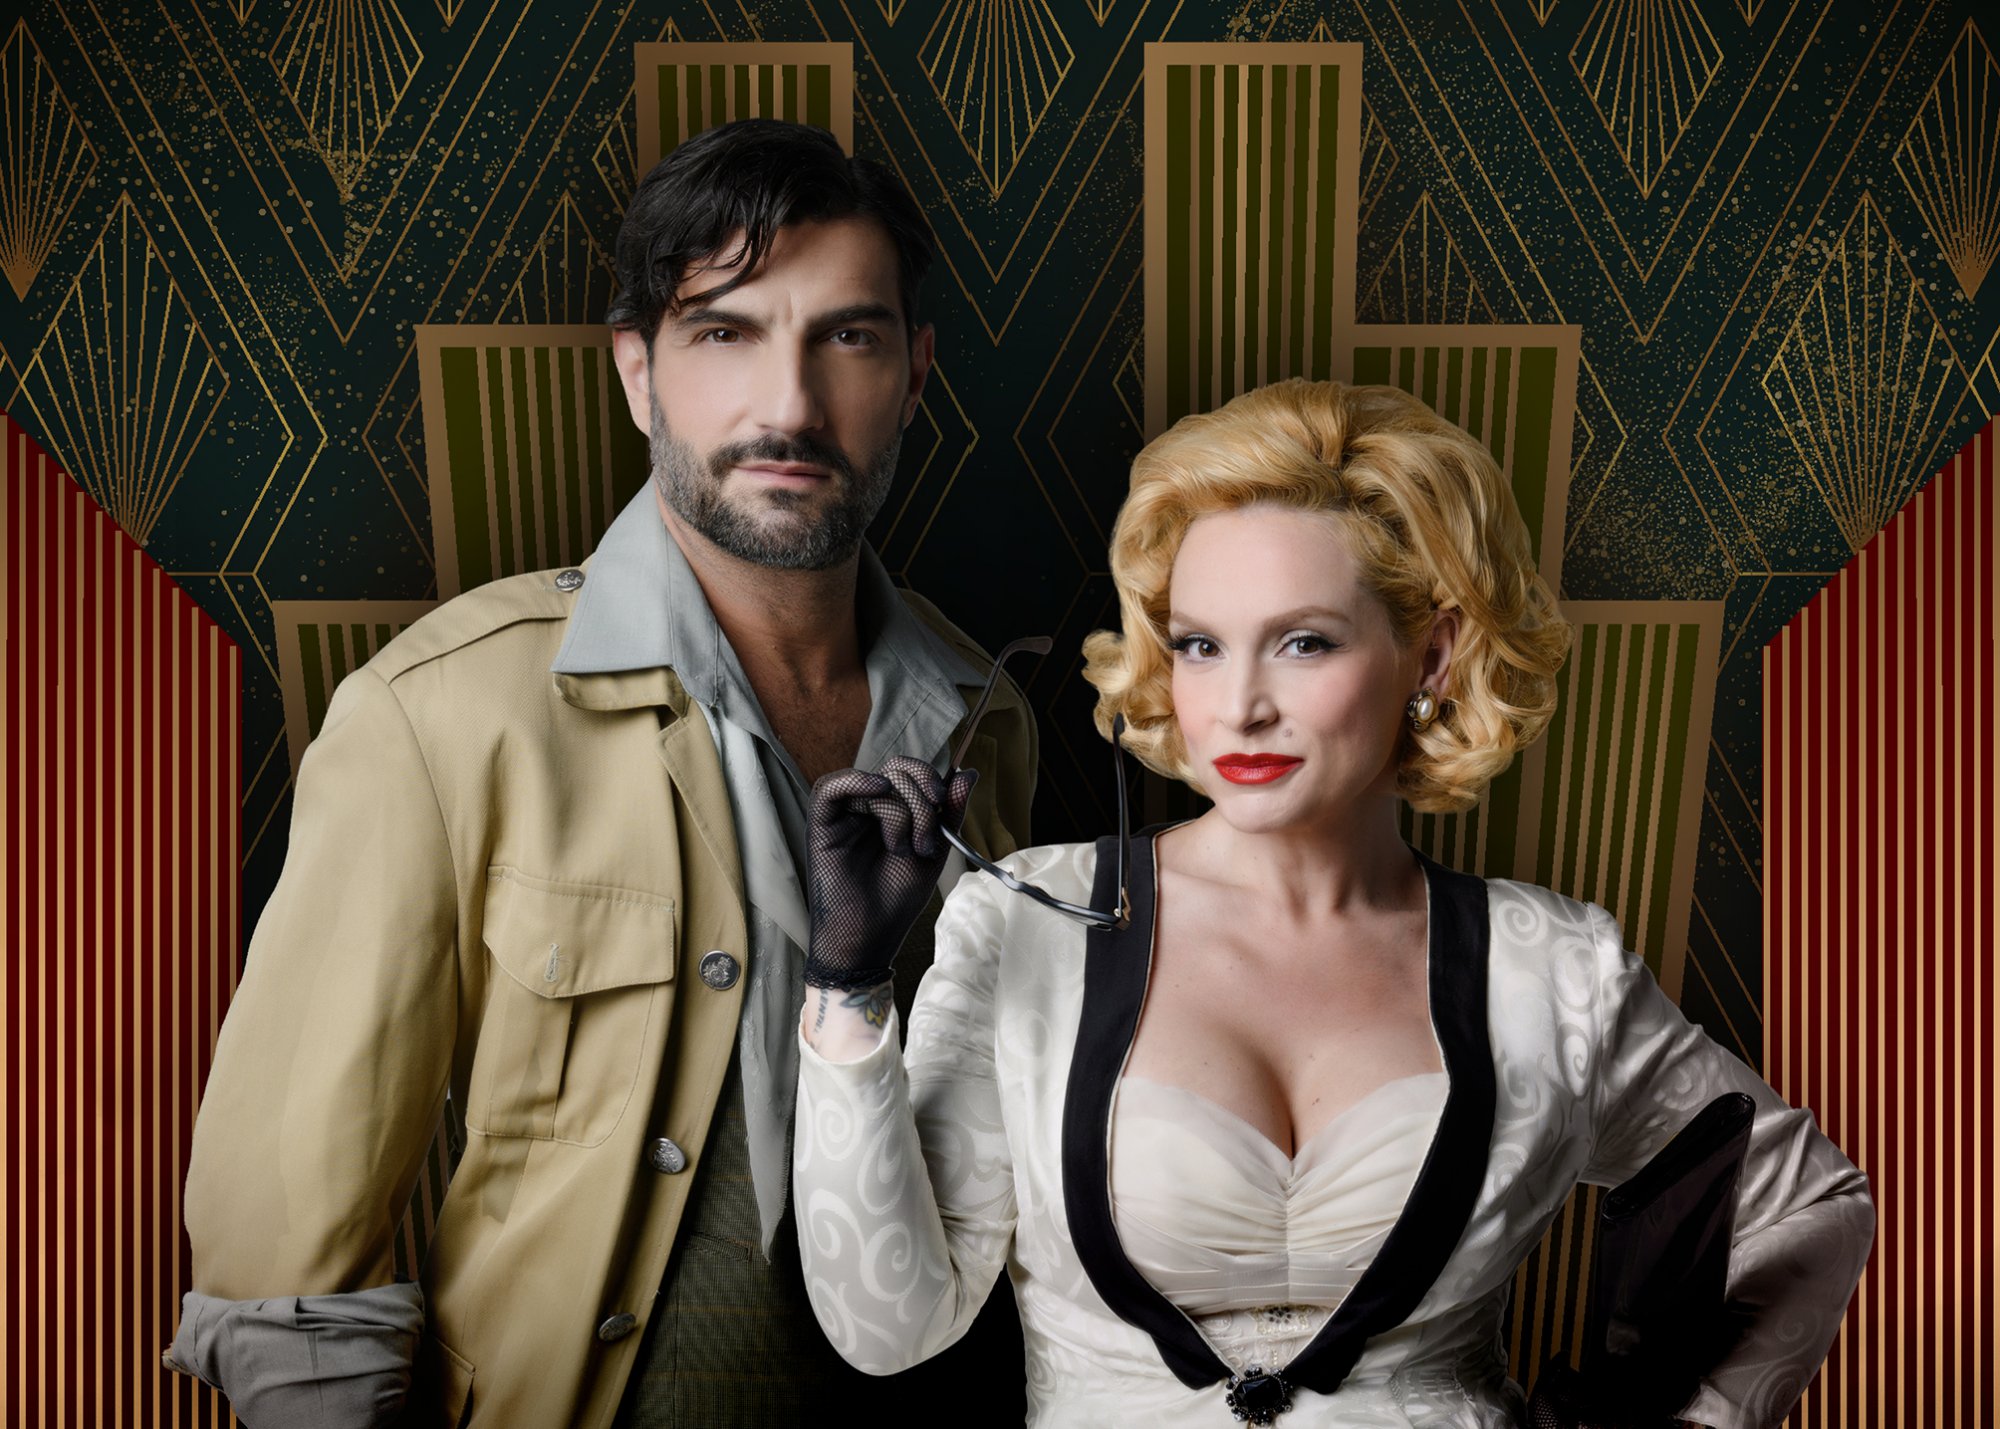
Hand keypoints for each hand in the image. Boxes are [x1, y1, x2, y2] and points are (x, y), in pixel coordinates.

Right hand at [804, 755, 975, 995]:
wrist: (870, 937)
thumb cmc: (896, 899)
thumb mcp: (933, 850)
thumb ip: (949, 812)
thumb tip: (969, 773)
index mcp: (892, 810)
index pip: (910, 772)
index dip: (929, 777)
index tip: (943, 802)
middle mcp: (866, 808)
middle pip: (895, 769)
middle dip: (920, 795)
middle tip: (926, 837)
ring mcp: (843, 815)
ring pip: (875, 781)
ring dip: (900, 809)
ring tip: (903, 848)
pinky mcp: (820, 824)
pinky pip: (831, 787)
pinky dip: (857, 781)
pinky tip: (878, 790)